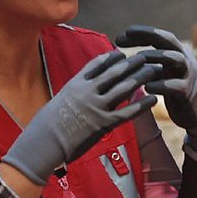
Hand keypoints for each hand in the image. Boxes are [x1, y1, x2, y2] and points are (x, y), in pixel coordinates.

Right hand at [1, 50, 157, 186]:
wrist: (42, 144)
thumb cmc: (46, 126)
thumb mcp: (59, 102)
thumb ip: (73, 95)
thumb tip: (79, 93)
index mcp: (75, 84)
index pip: (96, 65)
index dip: (112, 58)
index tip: (122, 54)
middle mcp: (87, 92)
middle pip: (114, 73)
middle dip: (131, 63)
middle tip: (146, 57)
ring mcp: (96, 107)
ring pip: (124, 88)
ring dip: (141, 78)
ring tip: (154, 71)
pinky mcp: (103, 124)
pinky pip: (127, 112)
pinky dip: (142, 104)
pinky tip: (154, 99)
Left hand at [116, 25, 196, 157]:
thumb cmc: (176, 89)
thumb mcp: (165, 71)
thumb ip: (150, 63)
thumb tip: (121, 57)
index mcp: (177, 53)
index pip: (159, 36)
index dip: (140, 33)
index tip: (119, 37)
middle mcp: (184, 60)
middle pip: (168, 40)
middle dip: (146, 35)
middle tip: (122, 41)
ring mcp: (188, 75)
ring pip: (175, 58)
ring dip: (155, 56)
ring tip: (137, 60)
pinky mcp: (188, 93)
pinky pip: (175, 85)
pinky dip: (160, 85)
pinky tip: (147, 87)